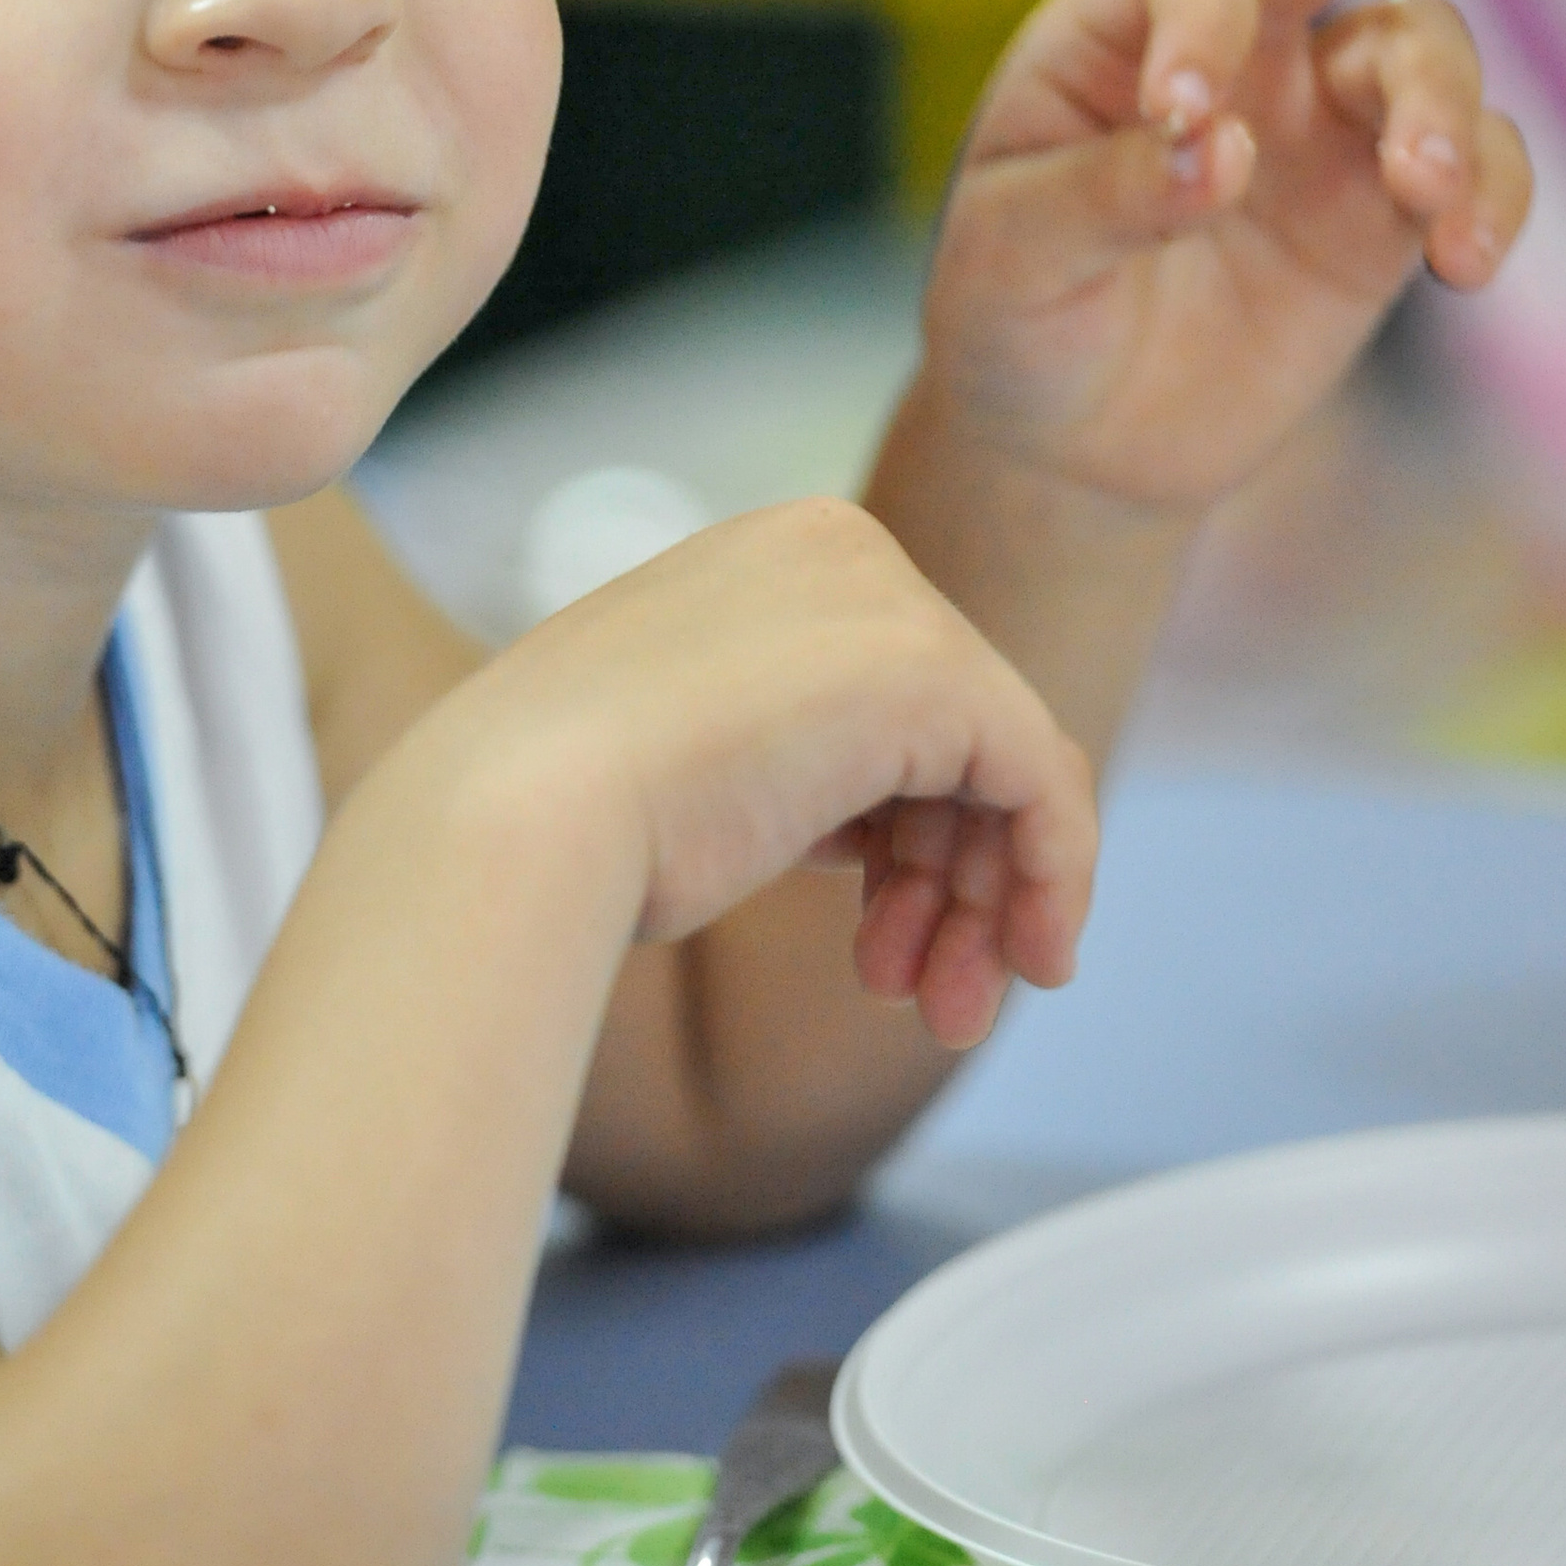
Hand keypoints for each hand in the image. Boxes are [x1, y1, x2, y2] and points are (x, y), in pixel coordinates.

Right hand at [469, 496, 1097, 1047]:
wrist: (513, 816)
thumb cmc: (553, 813)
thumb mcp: (687, 759)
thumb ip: (788, 760)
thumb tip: (876, 837)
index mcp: (770, 556)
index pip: (891, 696)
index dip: (902, 835)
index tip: (879, 947)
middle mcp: (840, 550)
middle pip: (954, 736)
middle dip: (948, 881)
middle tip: (927, 1001)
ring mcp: (886, 603)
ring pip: (1002, 769)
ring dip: (983, 905)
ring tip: (946, 1014)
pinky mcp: (933, 672)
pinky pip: (1044, 783)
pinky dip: (1051, 879)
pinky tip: (1030, 966)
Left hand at [915, 0, 1534, 512]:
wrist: (1067, 438)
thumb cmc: (1014, 314)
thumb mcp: (1010, 259)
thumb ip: (1104, 196)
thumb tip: (1223, 151)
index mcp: (1120, 28)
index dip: (1202, 6)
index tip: (1181, 111)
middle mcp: (1236, 47)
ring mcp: (1321, 122)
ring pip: (1421, 43)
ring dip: (1440, 97)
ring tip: (1422, 189)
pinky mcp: (1384, 214)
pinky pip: (1478, 166)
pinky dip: (1492, 195)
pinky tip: (1465, 263)